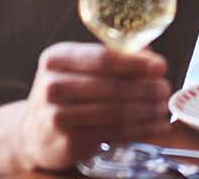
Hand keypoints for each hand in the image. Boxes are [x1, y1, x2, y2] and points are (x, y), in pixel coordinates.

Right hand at [13, 43, 170, 171]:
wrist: (33, 133)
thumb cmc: (66, 93)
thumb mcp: (79, 67)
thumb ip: (114, 56)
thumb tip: (151, 55)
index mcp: (57, 58)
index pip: (103, 57)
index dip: (136, 62)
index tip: (160, 66)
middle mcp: (52, 86)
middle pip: (112, 86)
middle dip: (147, 88)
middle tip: (165, 88)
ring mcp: (56, 117)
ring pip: (116, 112)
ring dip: (147, 110)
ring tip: (162, 107)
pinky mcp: (67, 144)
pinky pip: (113, 134)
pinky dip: (140, 130)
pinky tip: (154, 126)